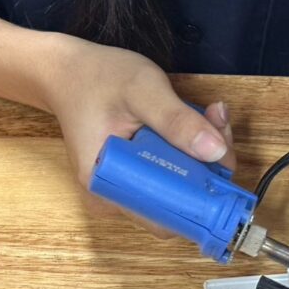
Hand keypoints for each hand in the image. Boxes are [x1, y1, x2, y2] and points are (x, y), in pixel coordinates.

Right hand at [43, 36, 234, 220]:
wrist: (67, 72)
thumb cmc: (97, 78)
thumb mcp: (142, 90)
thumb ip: (178, 121)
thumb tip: (216, 153)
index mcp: (108, 187)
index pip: (168, 216)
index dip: (203, 193)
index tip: (220, 152)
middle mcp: (115, 198)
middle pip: (179, 202)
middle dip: (208, 167)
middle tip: (216, 120)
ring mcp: (125, 188)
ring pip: (181, 187)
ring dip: (203, 154)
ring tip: (207, 114)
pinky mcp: (135, 175)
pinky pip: (172, 173)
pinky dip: (190, 150)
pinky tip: (195, 121)